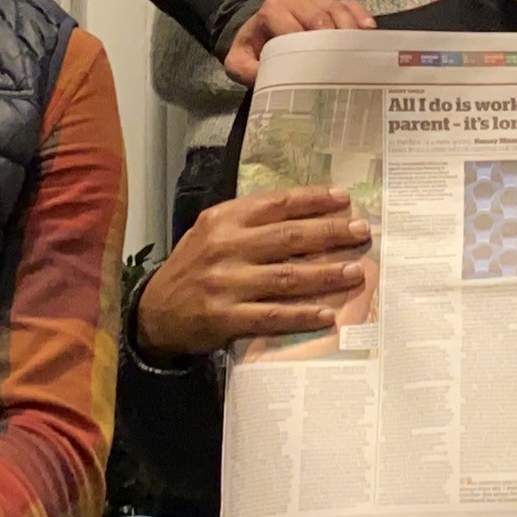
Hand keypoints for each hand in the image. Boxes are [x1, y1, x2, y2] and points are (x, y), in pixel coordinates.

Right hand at [135, 184, 372, 357]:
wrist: (155, 312)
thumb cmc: (193, 268)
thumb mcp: (212, 232)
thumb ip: (250, 222)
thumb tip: (306, 217)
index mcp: (224, 220)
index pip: (277, 203)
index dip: (313, 199)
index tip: (344, 198)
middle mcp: (225, 247)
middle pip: (289, 237)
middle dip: (330, 233)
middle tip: (361, 232)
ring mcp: (226, 283)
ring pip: (287, 277)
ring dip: (326, 274)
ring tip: (356, 272)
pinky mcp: (226, 318)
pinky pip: (272, 316)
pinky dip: (302, 316)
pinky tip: (328, 314)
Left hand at [220, 0, 372, 84]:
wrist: (257, 28)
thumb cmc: (252, 46)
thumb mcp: (238, 60)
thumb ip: (245, 69)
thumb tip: (264, 79)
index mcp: (272, 12)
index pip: (291, 24)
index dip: (304, 41)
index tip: (316, 63)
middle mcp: (295, 1)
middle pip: (319, 14)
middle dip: (332, 36)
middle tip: (344, 60)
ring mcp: (316, 0)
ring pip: (336, 8)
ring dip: (349, 27)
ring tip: (360, 47)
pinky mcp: (330, 4)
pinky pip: (348, 5)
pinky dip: (360, 16)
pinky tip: (369, 31)